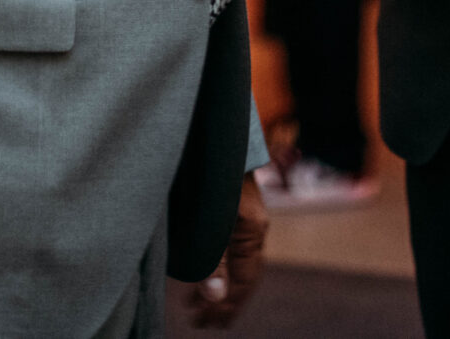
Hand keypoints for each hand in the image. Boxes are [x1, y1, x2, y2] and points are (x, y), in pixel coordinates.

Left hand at [184, 173, 266, 328]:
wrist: (218, 130)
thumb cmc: (213, 168)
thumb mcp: (212, 215)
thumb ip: (213, 256)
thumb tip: (215, 295)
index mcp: (252, 230)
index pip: (245, 280)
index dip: (227, 304)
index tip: (207, 321)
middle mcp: (253, 227)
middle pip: (242, 275)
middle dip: (222, 302)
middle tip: (199, 322)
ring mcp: (245, 218)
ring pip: (236, 263)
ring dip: (218, 287)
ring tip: (196, 306)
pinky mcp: (234, 210)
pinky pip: (231, 249)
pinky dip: (217, 268)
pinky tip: (201, 273)